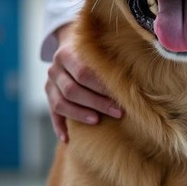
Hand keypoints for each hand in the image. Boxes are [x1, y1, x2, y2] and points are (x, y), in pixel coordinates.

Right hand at [46, 23, 122, 142]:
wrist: (72, 46)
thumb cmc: (94, 53)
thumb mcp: (99, 51)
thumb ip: (109, 62)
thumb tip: (137, 81)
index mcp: (67, 54)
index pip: (82, 73)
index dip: (101, 88)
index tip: (120, 98)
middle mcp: (55, 69)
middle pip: (71, 90)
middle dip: (96, 103)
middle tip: (117, 112)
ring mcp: (49, 83)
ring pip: (60, 103)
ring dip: (79, 114)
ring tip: (97, 121)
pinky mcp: (49, 96)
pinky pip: (52, 114)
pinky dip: (59, 126)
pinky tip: (68, 139)